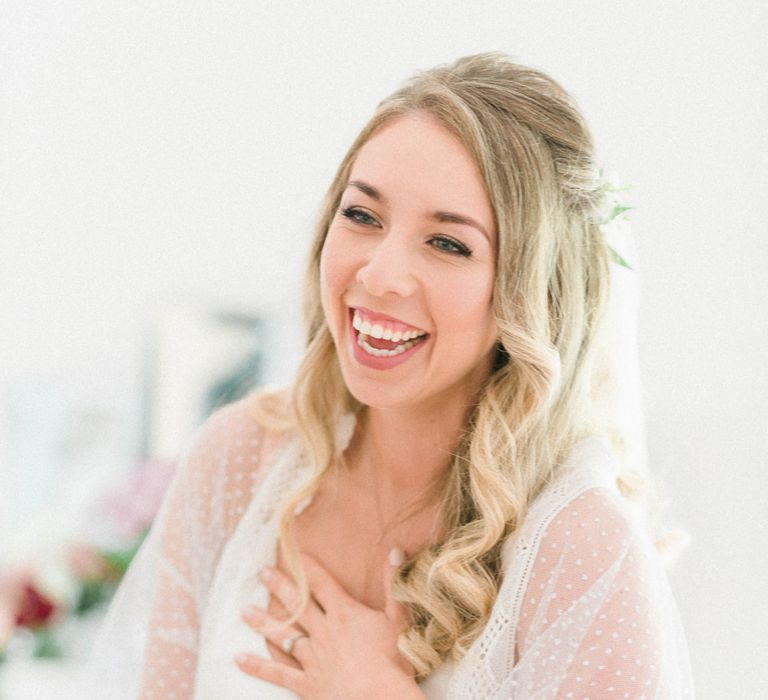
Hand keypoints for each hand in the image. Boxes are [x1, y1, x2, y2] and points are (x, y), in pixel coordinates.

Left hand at [235, 550, 423, 698]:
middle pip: (297, 605)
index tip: (294, 552)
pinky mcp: (306, 684)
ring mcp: (312, 658)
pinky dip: (257, 666)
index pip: (322, 583)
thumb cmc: (393, 658)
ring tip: (244, 611)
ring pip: (282, 635)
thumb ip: (392, 583)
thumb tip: (395, 550)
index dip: (308, 567)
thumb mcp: (398, 617)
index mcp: (344, 613)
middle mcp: (323, 631)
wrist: (380, 698)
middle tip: (262, 573)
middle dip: (279, 587)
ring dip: (262, 622)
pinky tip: (239, 658)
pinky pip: (278, 673)